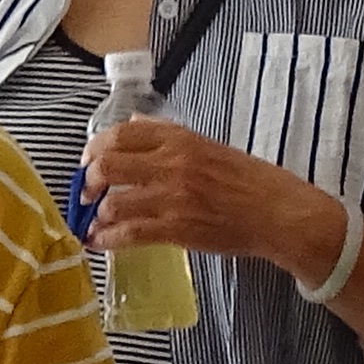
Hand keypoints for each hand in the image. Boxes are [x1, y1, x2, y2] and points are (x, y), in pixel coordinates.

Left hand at [84, 112, 350, 286]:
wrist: (277, 212)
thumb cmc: (247, 179)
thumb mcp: (207, 144)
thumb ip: (166, 134)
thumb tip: (132, 121)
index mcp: (179, 138)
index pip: (121, 133)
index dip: (95, 148)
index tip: (89, 161)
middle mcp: (172, 163)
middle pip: (107, 166)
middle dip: (87, 182)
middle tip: (85, 193)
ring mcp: (173, 198)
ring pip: (113, 203)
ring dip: (95, 216)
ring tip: (92, 222)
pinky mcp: (177, 229)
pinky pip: (129, 234)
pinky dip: (107, 239)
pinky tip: (100, 242)